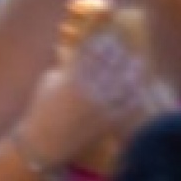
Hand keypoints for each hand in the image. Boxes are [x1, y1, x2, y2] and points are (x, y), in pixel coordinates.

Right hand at [22, 28, 171, 171]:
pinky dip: (133, 97)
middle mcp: (86, 90)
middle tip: (126, 47)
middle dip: (117, 55)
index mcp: (70, 79)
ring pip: (120, 86)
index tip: (108, 37)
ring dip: (130, 73)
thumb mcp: (47, 83)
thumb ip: (63, 67)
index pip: (89, 55)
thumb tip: (74, 51)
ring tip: (137, 64)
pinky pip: (123, 108)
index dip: (101, 44)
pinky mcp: (104, 123)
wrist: (43, 143)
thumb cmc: (41, 111)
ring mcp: (97, 107)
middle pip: (108, 67)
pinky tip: (139, 90)